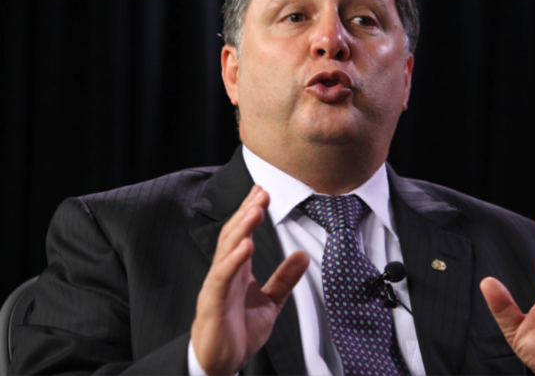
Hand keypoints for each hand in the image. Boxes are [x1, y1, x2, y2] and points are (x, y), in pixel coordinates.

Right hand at [191, 185, 309, 375]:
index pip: (242, 234)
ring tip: (256, 210)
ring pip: (226, 250)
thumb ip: (284, 278)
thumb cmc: (238, 331)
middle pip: (233, 235)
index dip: (250, 212)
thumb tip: (303, 255)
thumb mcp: (270, 302)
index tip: (263, 193)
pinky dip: (233, 261)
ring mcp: (217, 286)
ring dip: (241, 228)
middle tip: (261, 193)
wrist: (220, 363)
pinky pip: (222, 278)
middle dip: (247, 212)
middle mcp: (225, 273)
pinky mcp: (214, 303)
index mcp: (237, 270)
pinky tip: (245, 246)